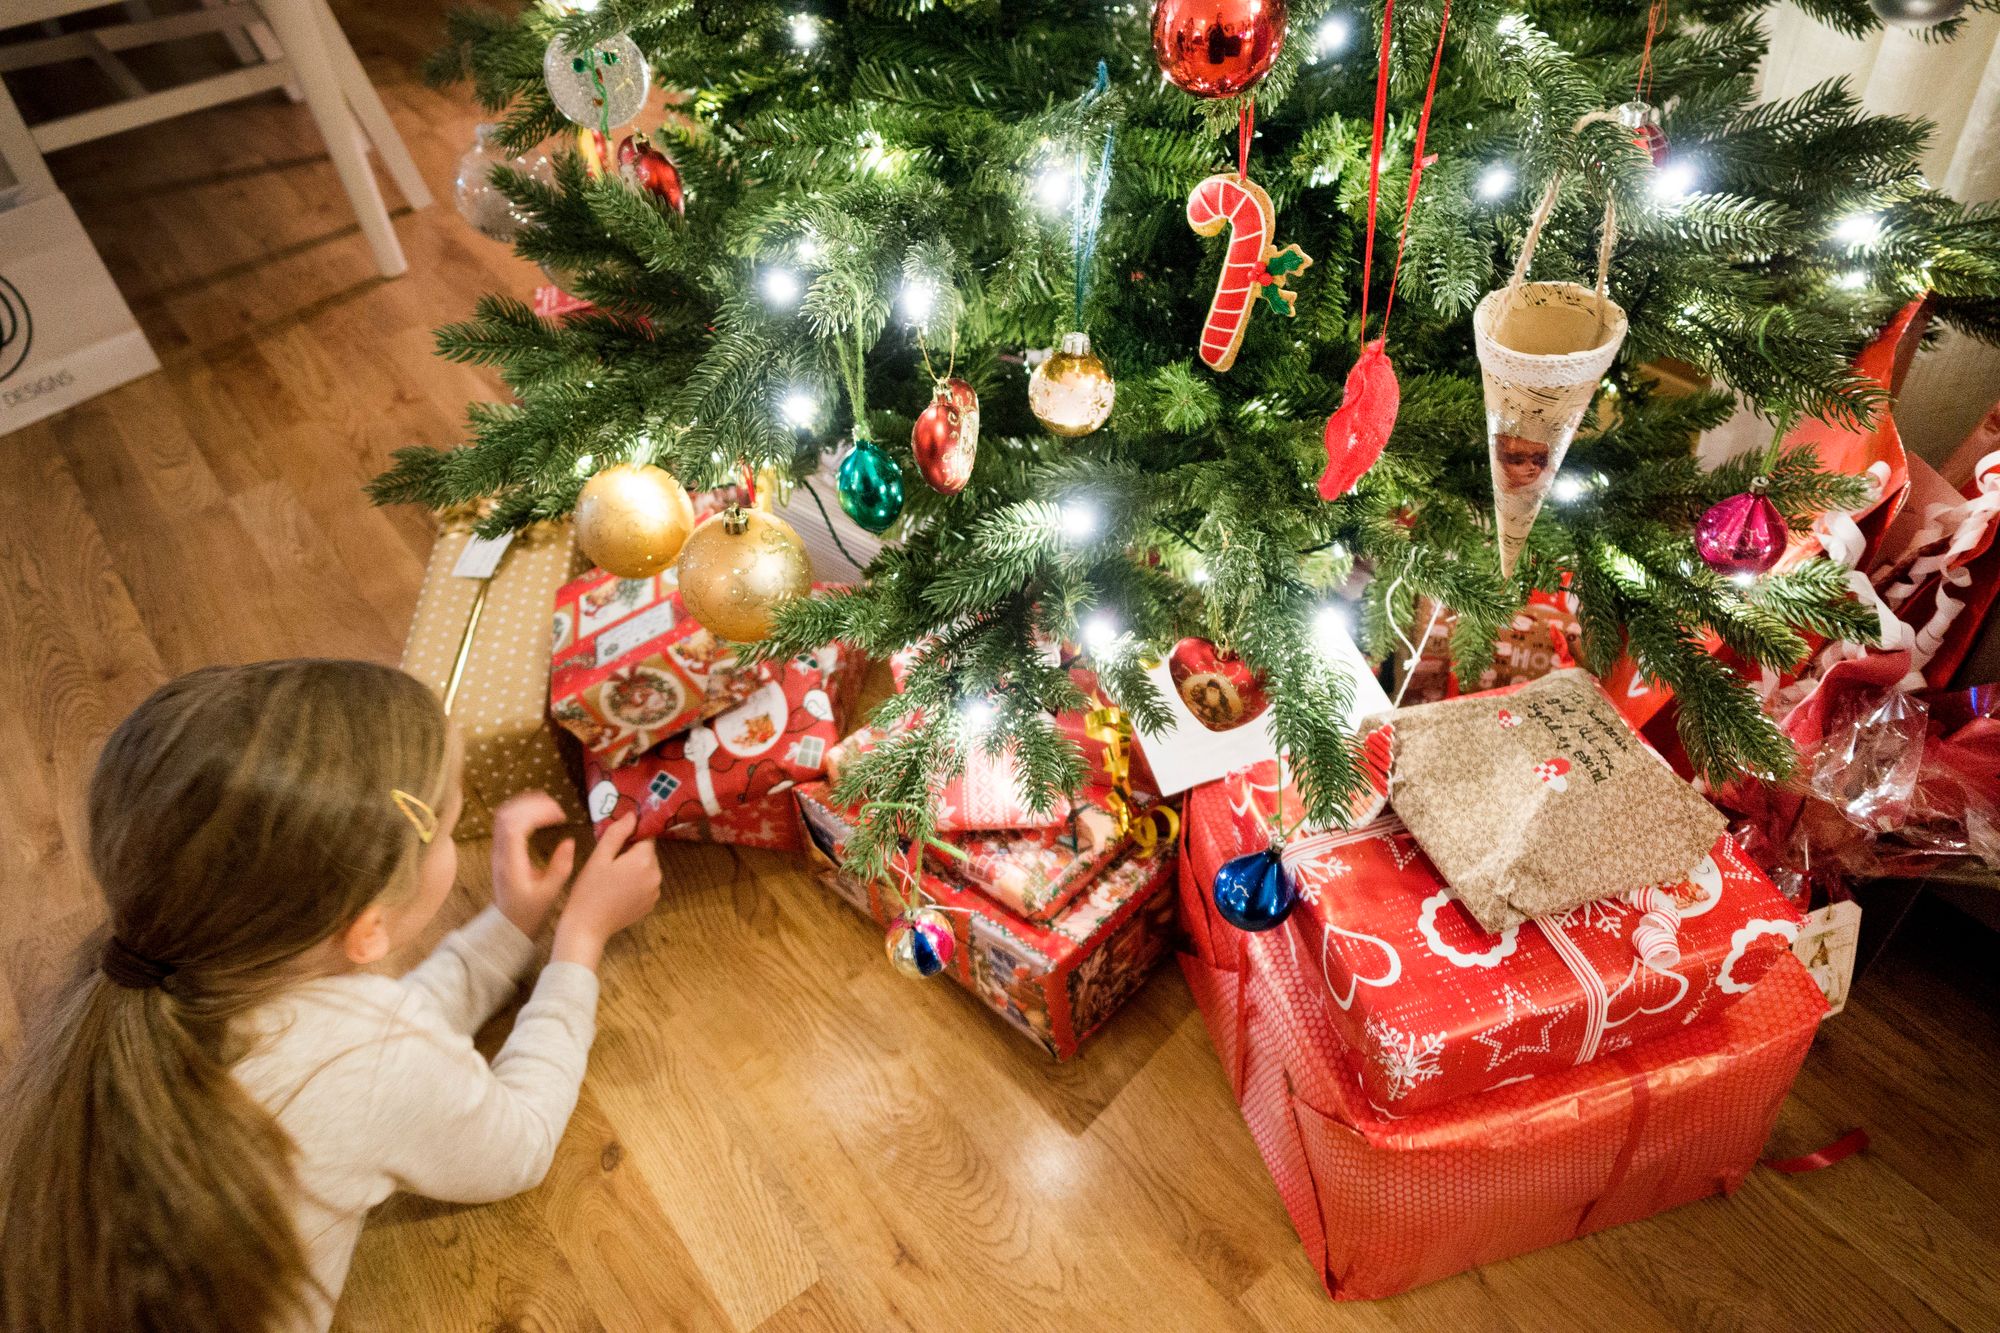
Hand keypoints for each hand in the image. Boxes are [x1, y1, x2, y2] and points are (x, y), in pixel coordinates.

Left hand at [490, 792, 576, 938]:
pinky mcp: (501, 851)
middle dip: (532, 804)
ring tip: (549, 806)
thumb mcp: (549, 894)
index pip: (516, 826)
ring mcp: (498, 851)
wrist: (508, 926)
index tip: (560, 815)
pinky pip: (505, 823)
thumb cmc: (529, 914)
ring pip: (503, 816)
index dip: (537, 813)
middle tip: (557, 807)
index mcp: (511, 863)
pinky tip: (538, 814)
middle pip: (507, 815)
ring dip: (525, 805)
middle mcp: (500, 853)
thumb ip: (560, 868)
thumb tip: (569, 841)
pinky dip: (521, 812)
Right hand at [552, 814, 661, 969]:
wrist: (587, 927)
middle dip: (631, 852)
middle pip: (648, 853)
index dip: (632, 834)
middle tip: (608, 860)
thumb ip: (617, 833)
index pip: (646, 836)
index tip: (617, 839)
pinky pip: (646, 884)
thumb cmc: (589, 890)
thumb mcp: (599, 857)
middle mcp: (656, 875)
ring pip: (647, 868)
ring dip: (634, 867)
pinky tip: (617, 890)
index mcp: (644, 860)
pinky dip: (636, 882)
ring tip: (611, 877)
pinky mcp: (650, 904)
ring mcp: (655, 892)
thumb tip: (632, 815)